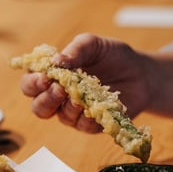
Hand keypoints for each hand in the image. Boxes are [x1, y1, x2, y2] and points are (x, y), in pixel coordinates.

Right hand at [19, 33, 151, 131]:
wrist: (141, 73)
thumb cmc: (113, 57)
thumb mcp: (94, 45)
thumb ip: (76, 50)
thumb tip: (56, 61)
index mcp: (53, 75)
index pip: (31, 83)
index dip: (33, 83)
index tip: (44, 77)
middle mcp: (59, 96)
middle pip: (39, 106)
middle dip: (45, 99)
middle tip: (59, 89)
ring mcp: (75, 112)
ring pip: (60, 117)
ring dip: (68, 107)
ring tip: (80, 97)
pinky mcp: (92, 124)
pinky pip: (83, 126)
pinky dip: (86, 118)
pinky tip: (93, 110)